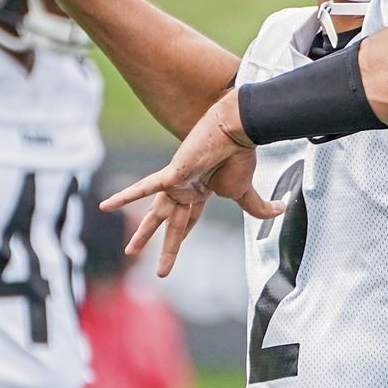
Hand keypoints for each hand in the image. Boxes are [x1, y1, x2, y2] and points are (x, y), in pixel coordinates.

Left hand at [100, 90, 285, 275]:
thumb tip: (282, 211)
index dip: (182, 235)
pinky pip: (144, 188)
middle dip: (159, 242)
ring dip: (143, 233)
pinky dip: (126, 196)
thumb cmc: (240, 155)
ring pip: (156, 213)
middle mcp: (186, 189)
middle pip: (170, 221)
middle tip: (140, 255)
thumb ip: (259, 207)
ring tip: (129, 250)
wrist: (237, 132)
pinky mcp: (171, 175)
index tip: (176, 247)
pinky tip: (106, 206)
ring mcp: (176, 183)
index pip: (190, 218)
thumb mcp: (247, 190)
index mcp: (201, 192)